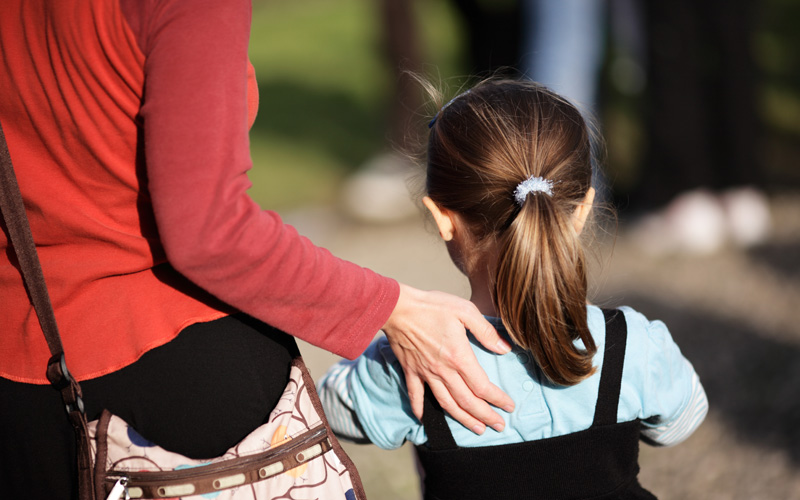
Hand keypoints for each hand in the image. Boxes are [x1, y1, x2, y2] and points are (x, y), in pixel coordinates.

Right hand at [382, 283, 514, 433]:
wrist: (397, 307)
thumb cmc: (432, 306)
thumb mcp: (465, 310)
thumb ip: (486, 331)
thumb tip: (504, 348)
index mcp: (459, 357)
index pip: (482, 386)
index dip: (498, 399)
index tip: (509, 406)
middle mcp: (443, 371)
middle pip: (467, 401)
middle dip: (485, 416)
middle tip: (499, 425)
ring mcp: (426, 373)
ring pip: (447, 404)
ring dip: (463, 419)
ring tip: (476, 428)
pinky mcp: (411, 371)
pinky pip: (416, 395)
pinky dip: (420, 408)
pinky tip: (424, 419)